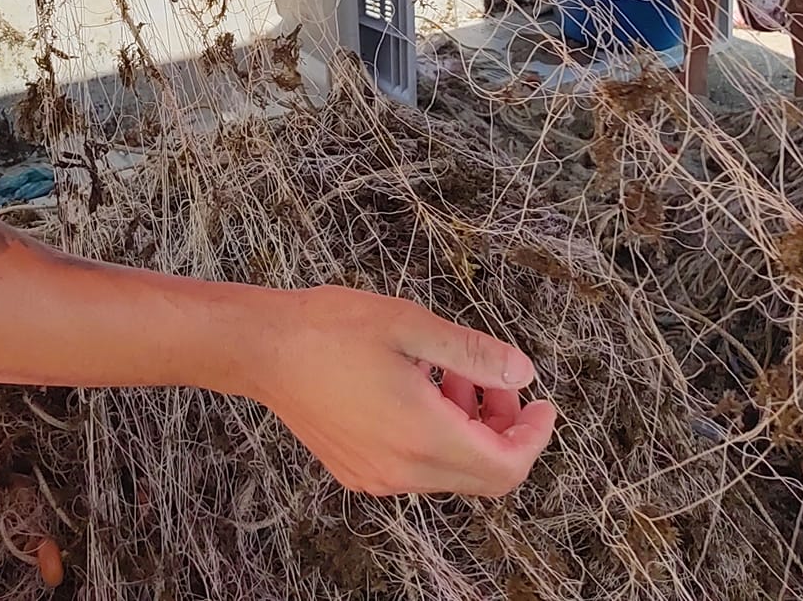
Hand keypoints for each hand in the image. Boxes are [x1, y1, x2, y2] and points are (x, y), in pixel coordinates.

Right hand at [243, 287, 557, 497]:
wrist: (261, 348)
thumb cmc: (330, 329)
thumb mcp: (412, 326)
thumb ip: (473, 354)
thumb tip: (522, 374)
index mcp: (421, 436)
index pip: (505, 466)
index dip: (534, 438)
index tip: (541, 405)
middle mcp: (400, 470)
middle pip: (482, 475)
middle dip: (502, 429)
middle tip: (494, 380)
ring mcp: (376, 476)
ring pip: (449, 471)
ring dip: (467, 429)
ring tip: (452, 375)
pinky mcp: (357, 469)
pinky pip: (417, 468)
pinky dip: (435, 436)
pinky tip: (417, 389)